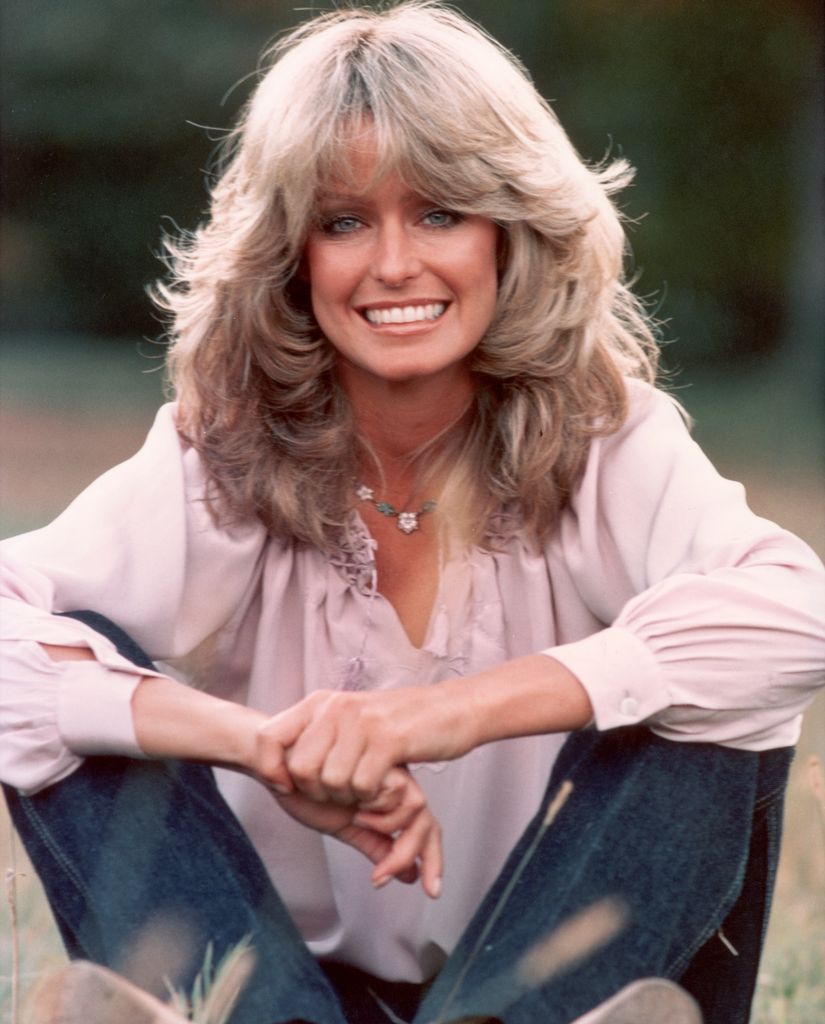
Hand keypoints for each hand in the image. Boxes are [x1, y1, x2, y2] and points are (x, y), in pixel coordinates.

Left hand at [252, 686, 474, 803]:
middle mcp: (337, 707)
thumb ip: (320, 734)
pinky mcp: (388, 740)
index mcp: (322, 702)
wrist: (453, 709)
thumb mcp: (351, 720)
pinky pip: (361, 785)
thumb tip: (282, 763)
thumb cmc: (401, 723)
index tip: (284, 787)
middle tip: (340, 793)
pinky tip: (382, 788)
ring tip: (365, 788)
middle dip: (316, 792)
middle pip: (299, 768)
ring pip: (331, 782)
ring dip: (348, 797)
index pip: (268, 737)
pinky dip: (371, 797)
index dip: (269, 768)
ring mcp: (362, 722)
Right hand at [274, 766, 442, 897]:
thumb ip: (376, 845)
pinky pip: (397, 791)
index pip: (424, 827)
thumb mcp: (346, 826)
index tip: (431, 891)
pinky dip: (378, 809)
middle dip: (416, 854)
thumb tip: (411, 878)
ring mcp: (390, 769)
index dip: (433, 858)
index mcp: (390, 799)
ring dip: (388, 825)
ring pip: (418, 806)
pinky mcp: (380, 757)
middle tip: (382, 877)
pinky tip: (355, 808)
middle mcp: (395, 784)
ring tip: (358, 820)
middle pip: (426, 820)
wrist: (279, 766)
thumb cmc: (306, 790)